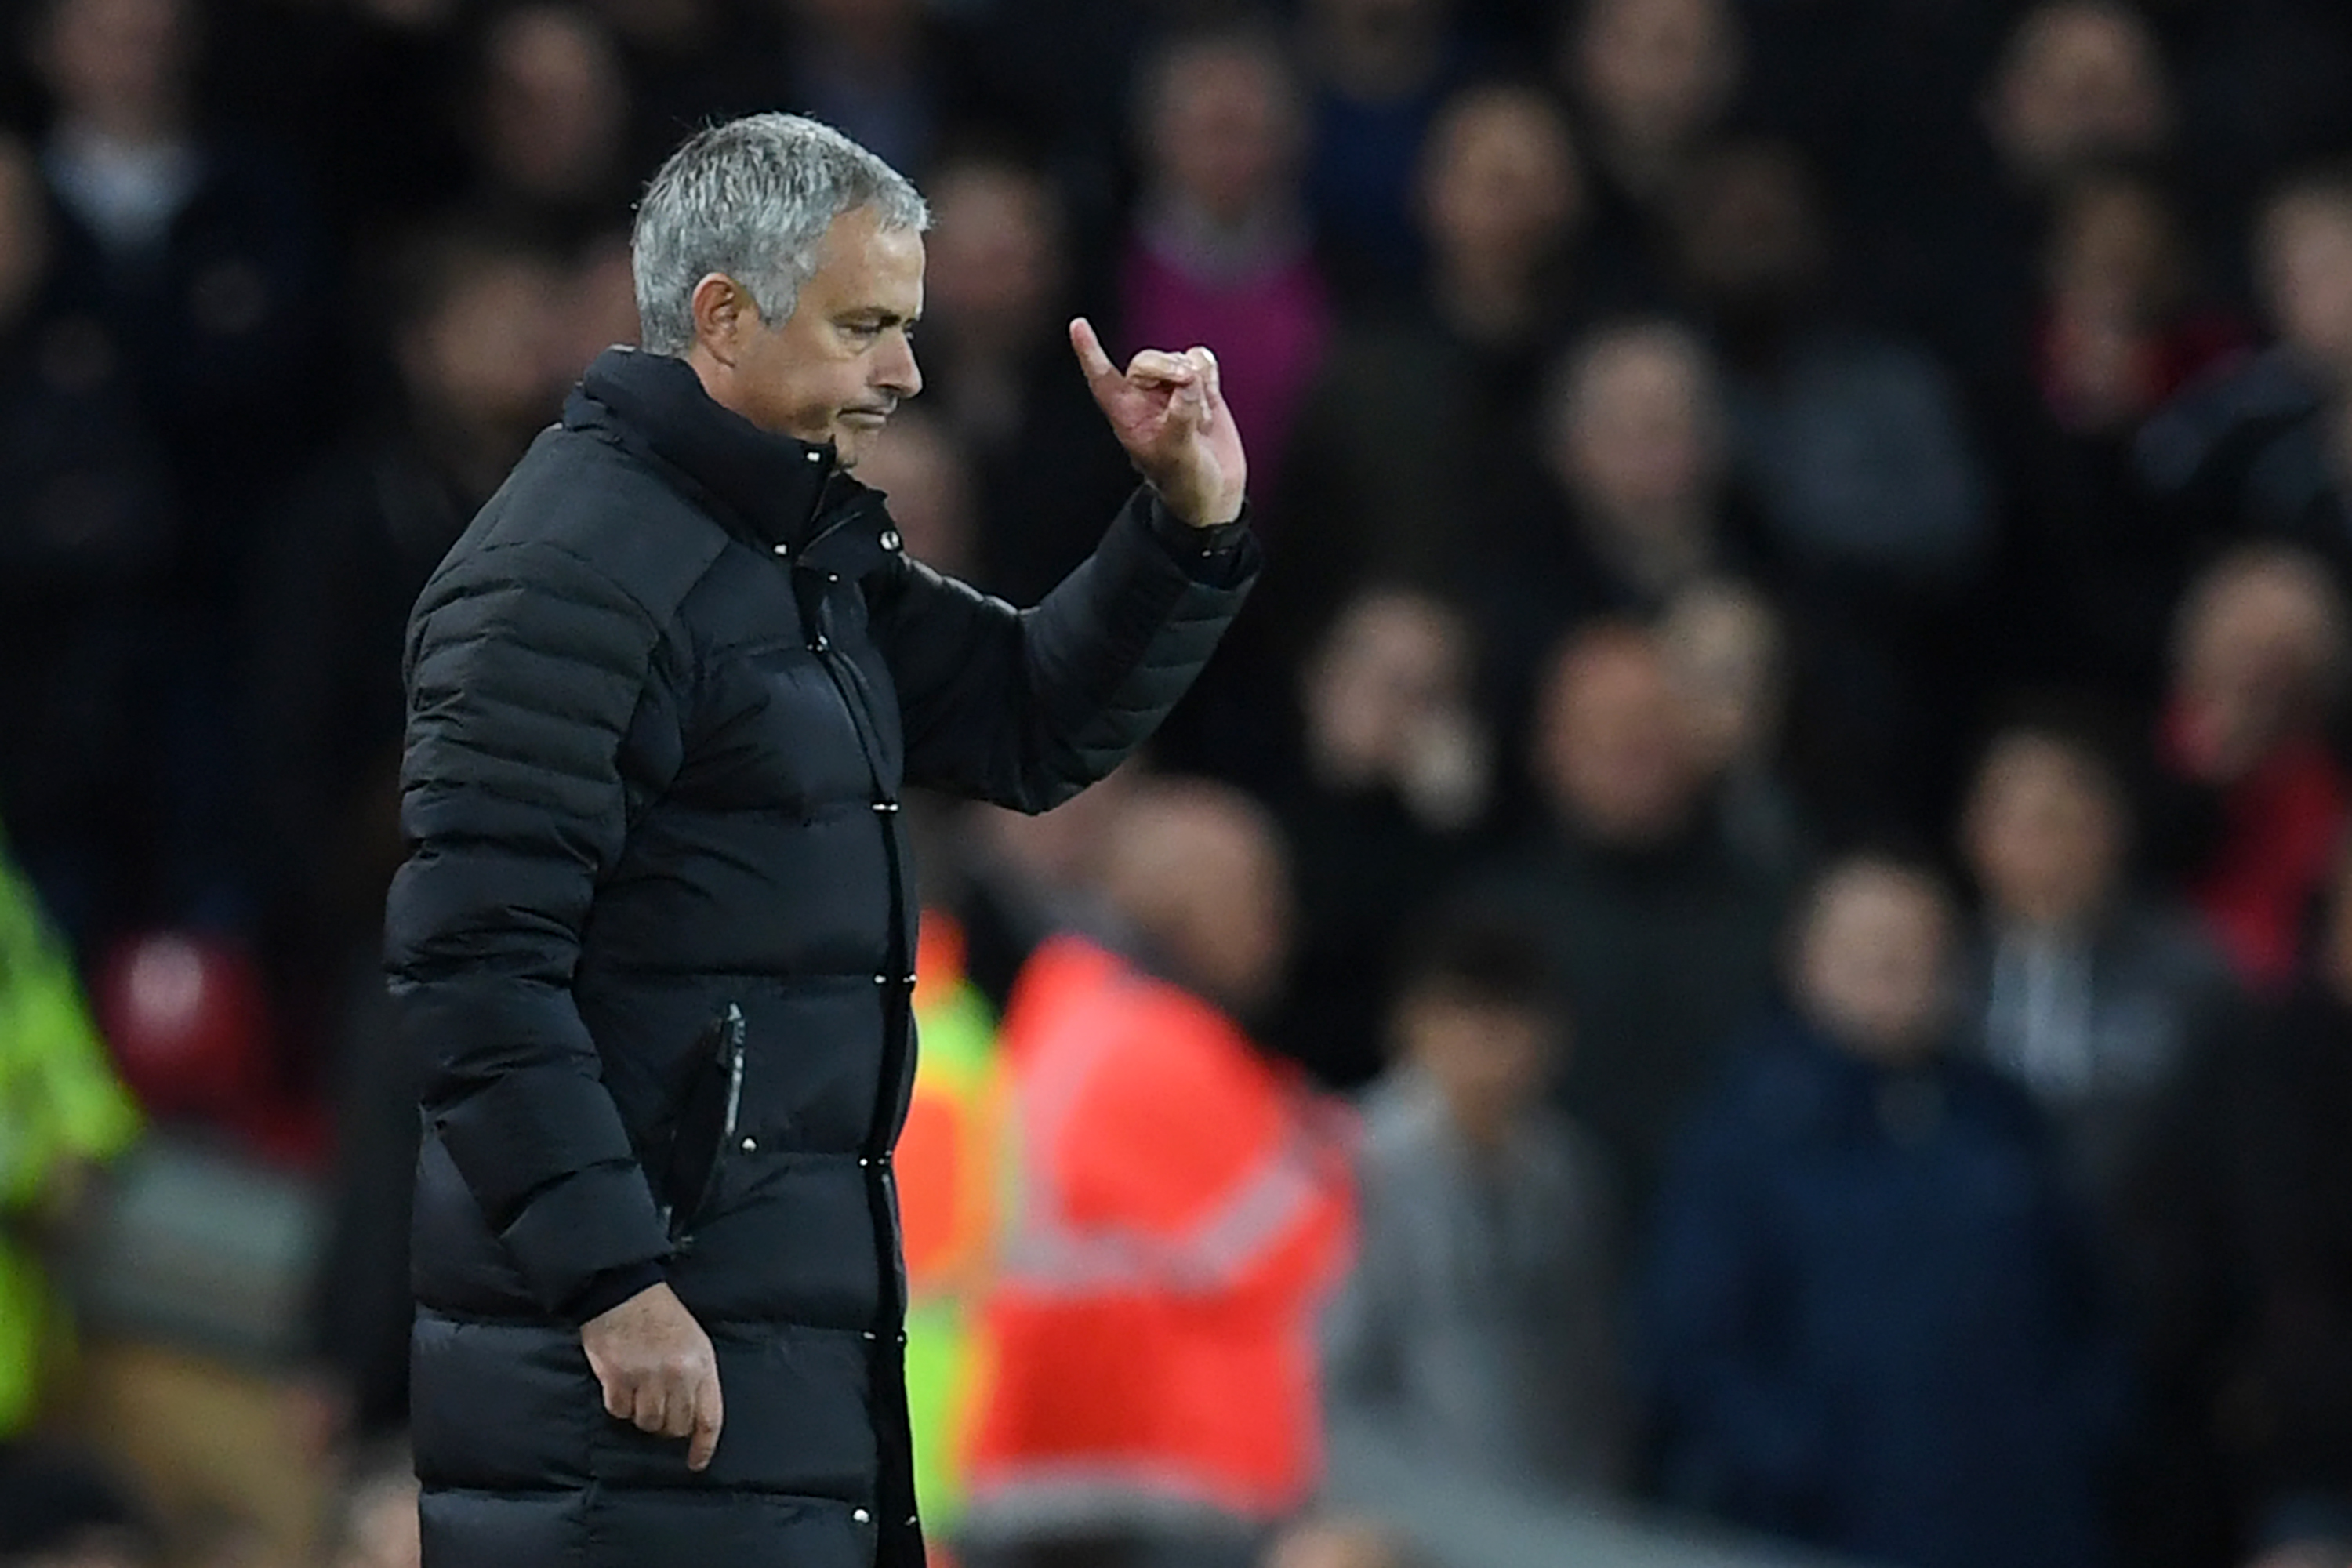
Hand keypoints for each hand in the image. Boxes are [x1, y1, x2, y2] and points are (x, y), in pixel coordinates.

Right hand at [581, 1282, 723, 1470]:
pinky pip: (620, 1411)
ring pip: (647, 1422)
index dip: (703, 1446)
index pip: (708, 1417)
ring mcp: (646, 1377)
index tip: (697, 1462)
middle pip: (675, 1426)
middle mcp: (677, 1375)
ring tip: (640, 1390)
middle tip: (660, 1406)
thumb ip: (697, 1379)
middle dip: (669, 1425)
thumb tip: (692, 1418)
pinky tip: (621, 1384)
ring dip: (643, 1414)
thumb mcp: (694, 1342)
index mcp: (701, 1364)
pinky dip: (619, 1404)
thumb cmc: (662, 1316)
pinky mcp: (617, 1378)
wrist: (625, 1291)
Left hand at [1070, 317, 1246, 527]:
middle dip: (1172, 371)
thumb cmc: (1185, 482)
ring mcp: (1171, 388)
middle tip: (1191, 399)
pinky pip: (1201, 358)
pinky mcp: (1199, 385)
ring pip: (1180, 358)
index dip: (1089, 352)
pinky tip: (1209, 400)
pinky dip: (1209, 375)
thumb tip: (1188, 381)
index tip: (1077, 325)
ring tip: (1199, 421)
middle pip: (1149, 360)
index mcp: (1126, 415)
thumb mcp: (1178, 456)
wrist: (1214, 490)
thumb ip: (1181, 416)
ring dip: (1197, 384)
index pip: (1102, 378)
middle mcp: (1144, 397)